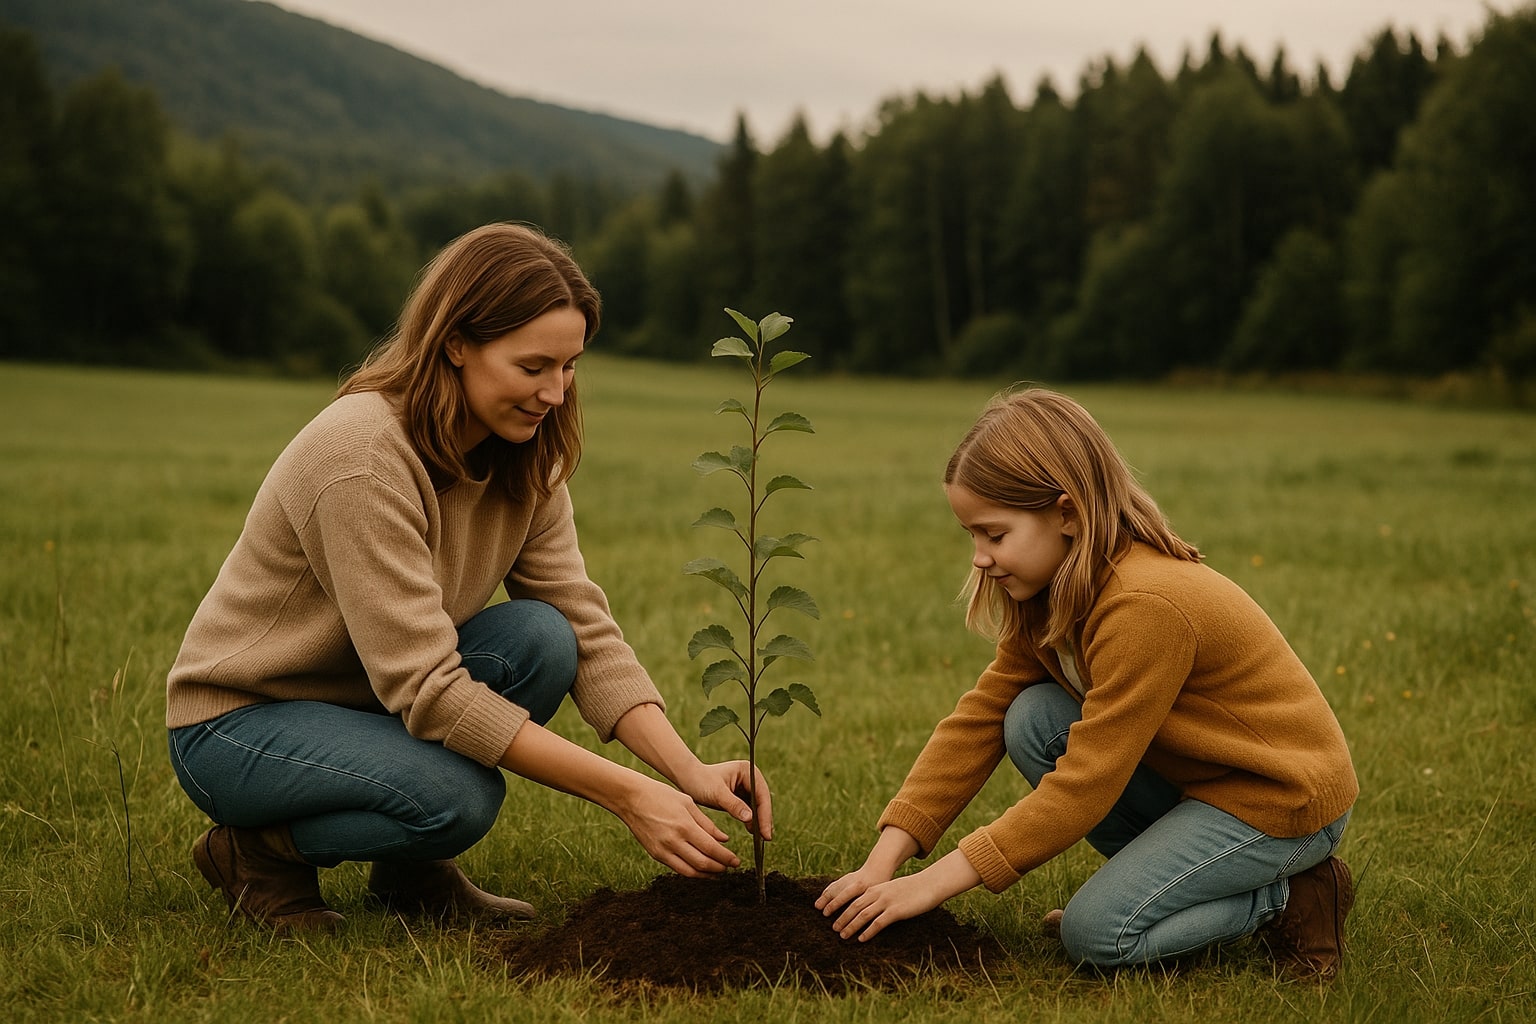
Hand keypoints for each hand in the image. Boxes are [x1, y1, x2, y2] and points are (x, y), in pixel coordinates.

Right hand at [614, 775, 743, 877]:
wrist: (631, 798)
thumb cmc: (661, 795)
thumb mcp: (688, 803)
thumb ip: (707, 823)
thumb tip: (724, 840)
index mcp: (684, 825)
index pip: (711, 848)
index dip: (726, 858)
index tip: (736, 861)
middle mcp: (674, 841)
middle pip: (702, 863)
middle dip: (720, 867)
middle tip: (731, 867)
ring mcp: (663, 850)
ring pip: (690, 871)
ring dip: (707, 874)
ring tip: (718, 871)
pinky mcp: (655, 854)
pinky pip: (677, 868)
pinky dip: (692, 871)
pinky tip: (700, 868)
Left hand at [677, 759, 773, 840]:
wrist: (687, 779)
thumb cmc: (700, 782)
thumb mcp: (717, 794)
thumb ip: (734, 805)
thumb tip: (751, 818)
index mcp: (748, 770)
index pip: (762, 794)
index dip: (765, 814)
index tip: (765, 832)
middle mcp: (750, 777)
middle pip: (762, 801)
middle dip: (764, 819)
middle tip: (766, 838)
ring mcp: (746, 786)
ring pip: (758, 806)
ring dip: (759, 821)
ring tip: (761, 839)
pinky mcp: (740, 795)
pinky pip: (750, 809)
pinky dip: (751, 820)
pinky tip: (752, 832)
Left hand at [823, 873, 948, 941]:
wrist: (930, 884)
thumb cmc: (914, 888)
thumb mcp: (894, 889)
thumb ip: (883, 896)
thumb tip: (875, 907)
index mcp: (877, 888)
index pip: (854, 899)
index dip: (842, 908)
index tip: (834, 916)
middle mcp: (878, 894)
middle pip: (855, 907)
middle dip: (843, 918)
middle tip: (833, 929)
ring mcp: (887, 902)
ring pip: (863, 915)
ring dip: (851, 926)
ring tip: (843, 936)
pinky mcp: (896, 911)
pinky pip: (878, 923)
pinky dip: (868, 932)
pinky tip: (862, 939)